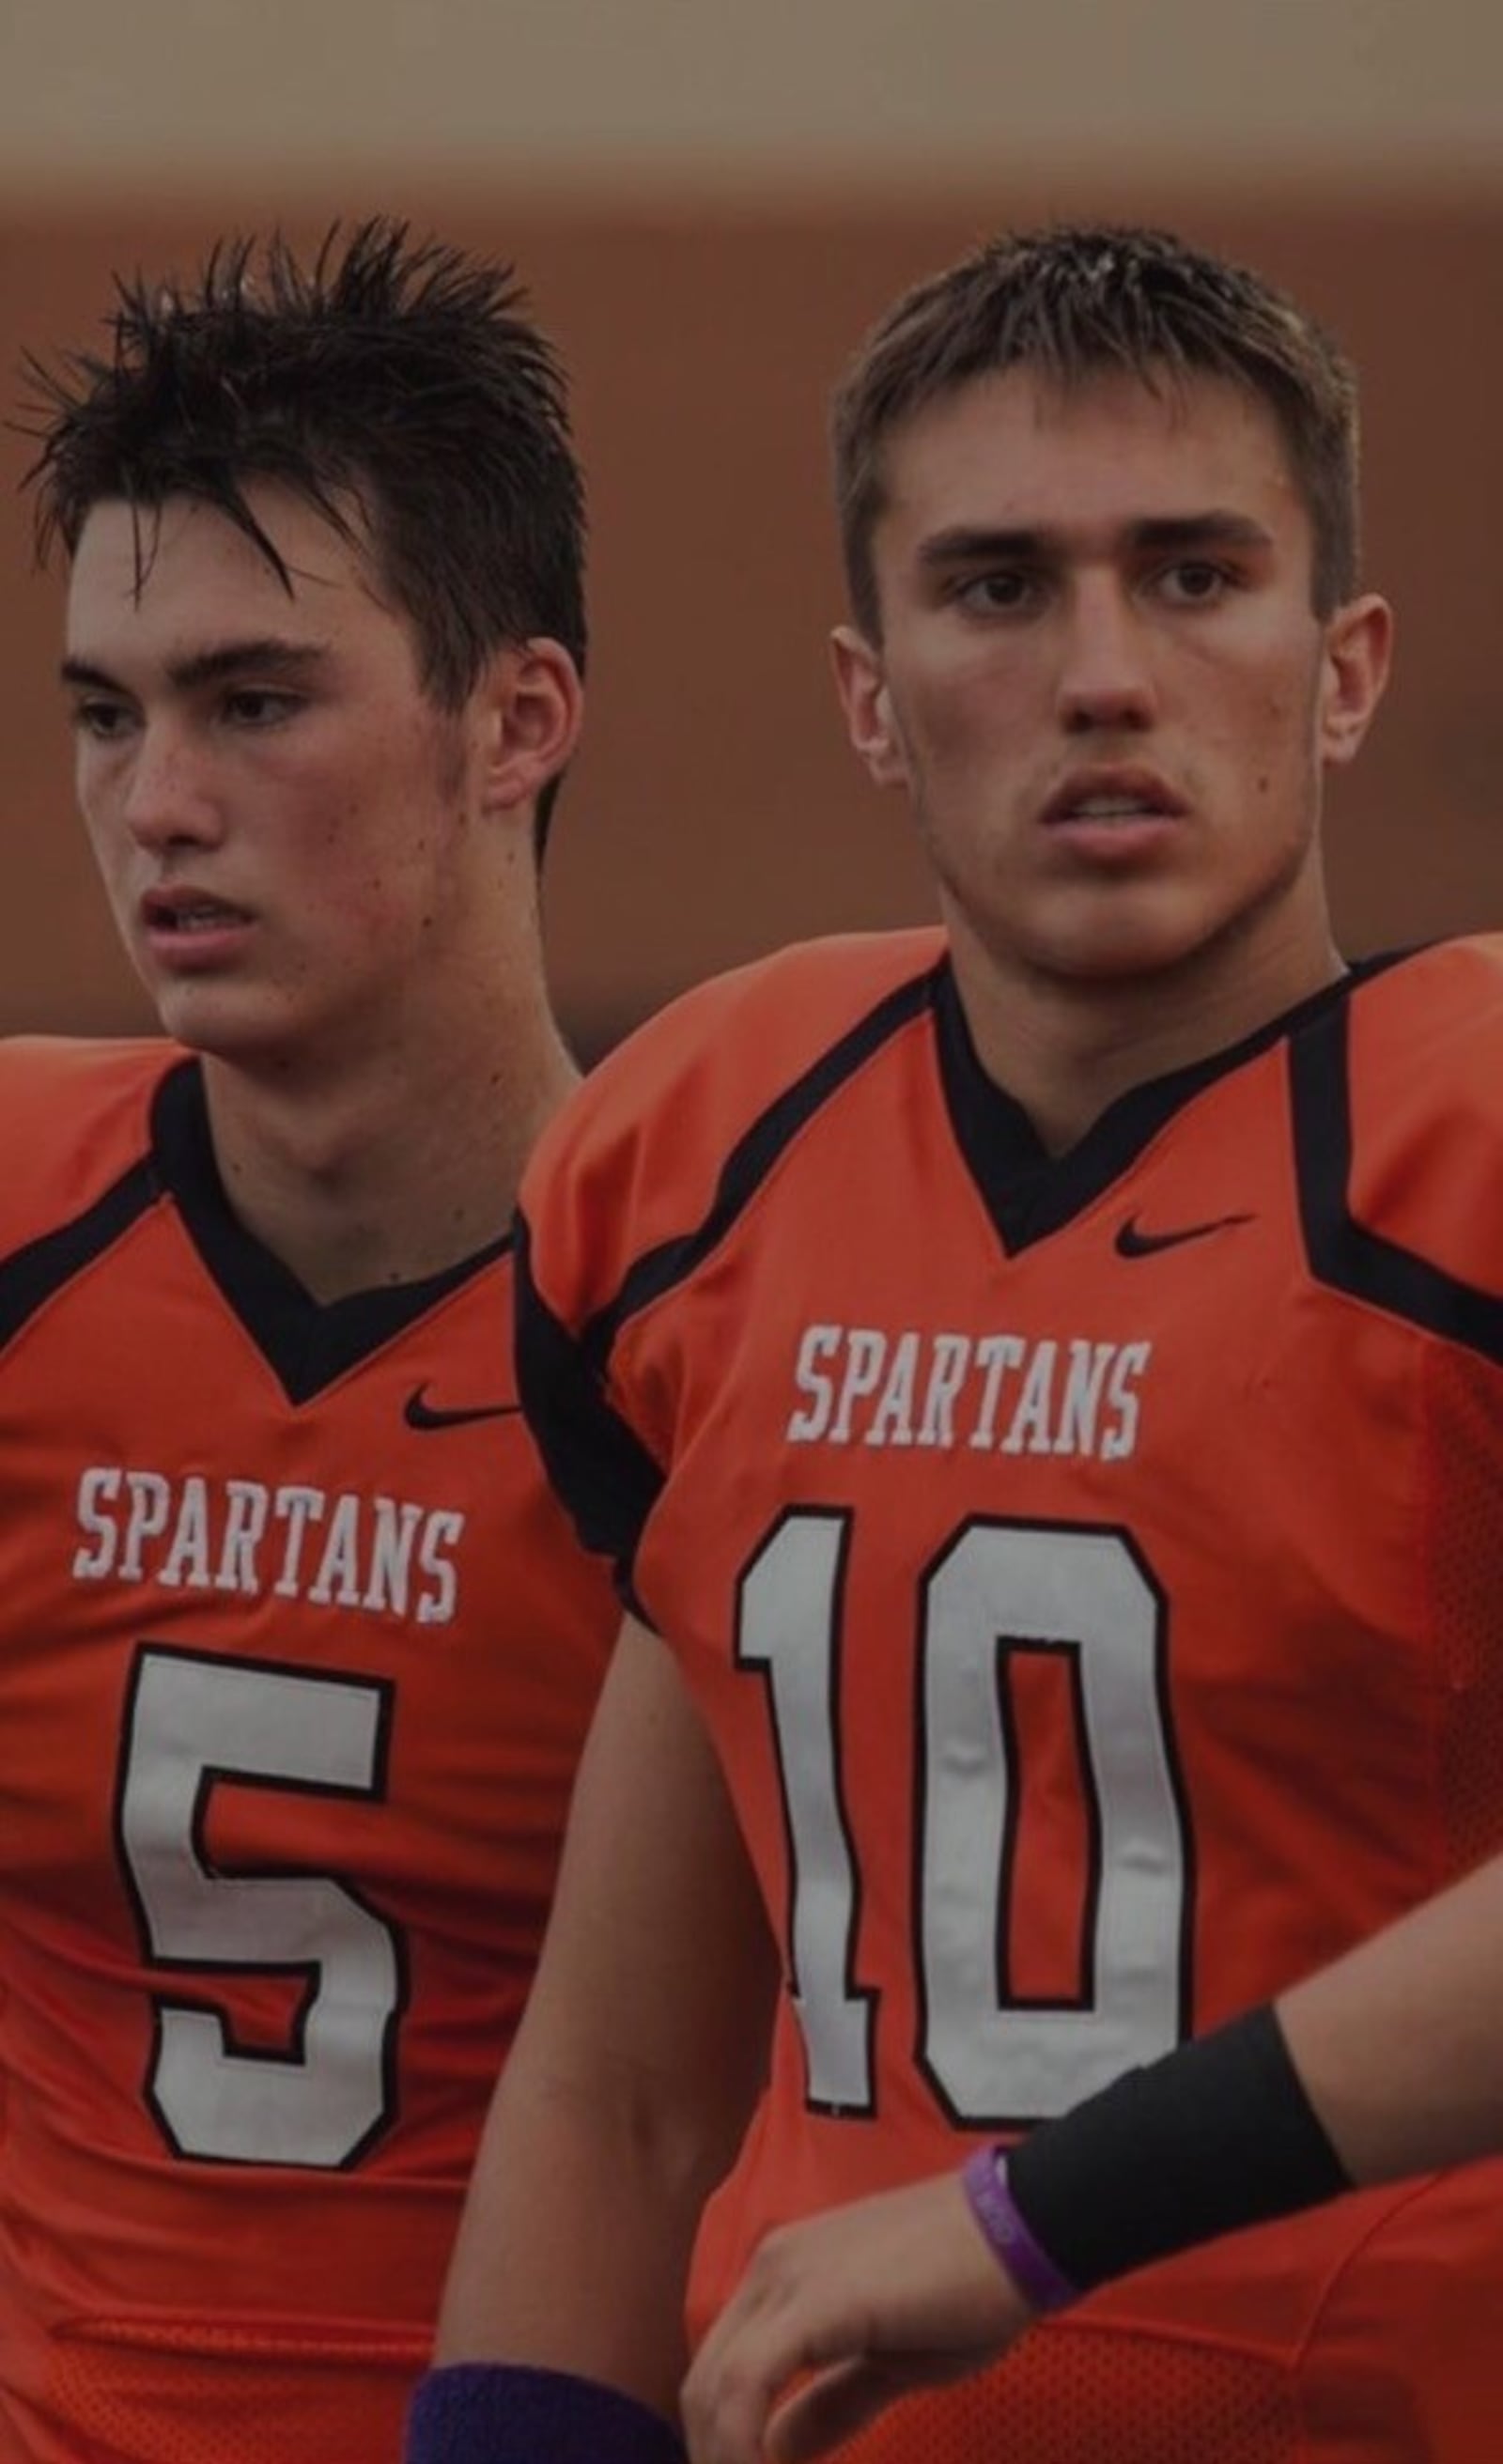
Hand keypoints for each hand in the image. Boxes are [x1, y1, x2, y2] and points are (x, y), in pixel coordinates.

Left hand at [680, 2169, 1035, 2463]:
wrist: (1019, 2230)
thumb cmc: (969, 2290)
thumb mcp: (890, 2361)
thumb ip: (832, 2403)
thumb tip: (779, 2451)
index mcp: (784, 2275)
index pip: (722, 2371)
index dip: (725, 2444)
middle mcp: (771, 2267)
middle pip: (705, 2384)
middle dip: (718, 2457)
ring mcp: (787, 2277)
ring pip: (716, 2386)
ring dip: (727, 2457)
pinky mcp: (814, 2299)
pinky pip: (747, 2384)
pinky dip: (742, 2447)